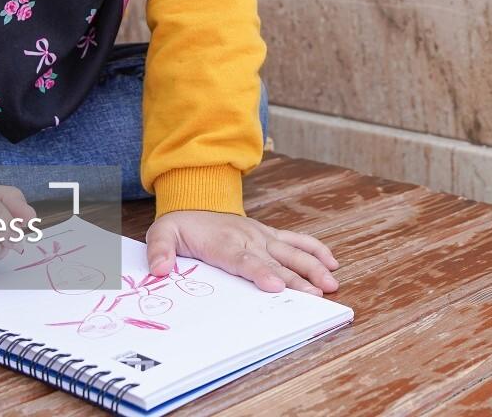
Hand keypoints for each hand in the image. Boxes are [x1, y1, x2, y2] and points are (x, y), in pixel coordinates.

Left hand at [144, 210, 339, 296]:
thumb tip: (159, 269)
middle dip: (298, 278)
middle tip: (318, 293)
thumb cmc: (181, 224)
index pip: (244, 260)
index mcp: (223, 243)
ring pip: (292, 252)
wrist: (196, 199)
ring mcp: (262, 236)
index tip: (276, 286)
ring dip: (313, 267)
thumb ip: (160, 251)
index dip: (261, 272)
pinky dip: (315, 250)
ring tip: (331, 283)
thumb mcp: (162, 234)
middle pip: (276, 261)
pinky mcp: (270, 235)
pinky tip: (332, 263)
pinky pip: (296, 241)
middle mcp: (248, 238)